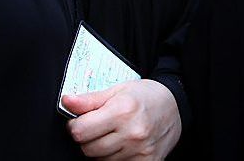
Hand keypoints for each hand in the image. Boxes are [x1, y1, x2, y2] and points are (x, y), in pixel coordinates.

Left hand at [62, 79, 180, 159]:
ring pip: (100, 160)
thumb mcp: (118, 90)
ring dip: (102, 149)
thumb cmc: (146, 96)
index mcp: (123, 110)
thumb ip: (90, 99)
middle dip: (88, 139)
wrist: (177, 106)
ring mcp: (140, 151)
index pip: (79, 131)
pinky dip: (115, 158)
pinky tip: (123, 145)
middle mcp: (132, 132)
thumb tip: (66, 101)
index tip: (82, 121)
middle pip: (88, 149)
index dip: (75, 126)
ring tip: (114, 134)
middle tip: (99, 127)